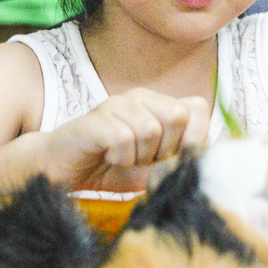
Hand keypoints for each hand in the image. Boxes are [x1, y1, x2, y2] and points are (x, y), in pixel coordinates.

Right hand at [38, 88, 209, 190]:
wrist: (64, 170)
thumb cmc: (111, 168)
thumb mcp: (152, 169)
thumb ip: (178, 160)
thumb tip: (204, 156)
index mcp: (159, 104)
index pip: (198, 108)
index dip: (193, 139)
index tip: (170, 158)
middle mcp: (141, 97)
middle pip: (178, 116)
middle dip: (165, 150)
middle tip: (142, 159)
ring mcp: (118, 103)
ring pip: (151, 129)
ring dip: (138, 156)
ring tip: (122, 158)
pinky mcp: (97, 118)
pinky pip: (124, 138)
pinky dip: (120, 158)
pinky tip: (108, 156)